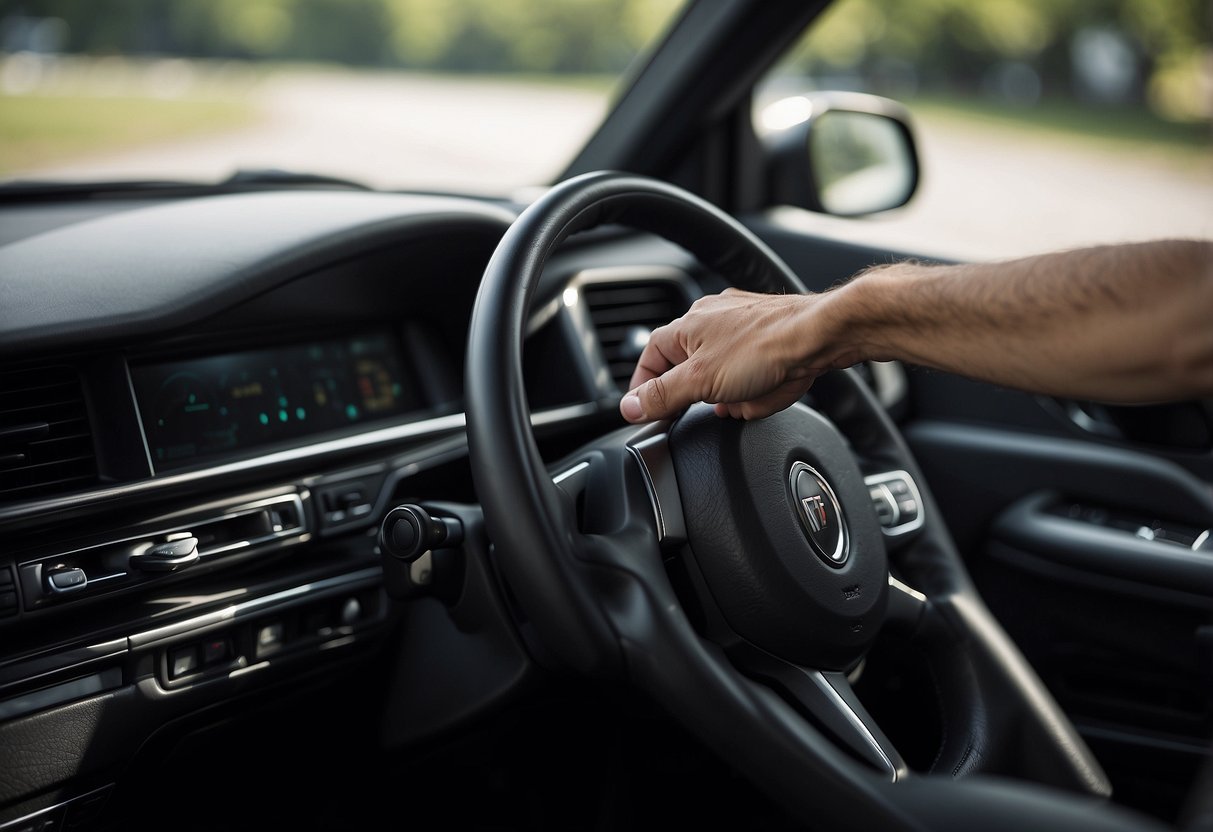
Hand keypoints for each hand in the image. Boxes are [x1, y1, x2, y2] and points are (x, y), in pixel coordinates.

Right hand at [618, 287, 849, 422]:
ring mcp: (741, 328)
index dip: (646, 389)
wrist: (821, 336)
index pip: (650, 360)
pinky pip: (750, 376)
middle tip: (716, 402)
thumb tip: (630, 407)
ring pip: (723, 378)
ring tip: (750, 394)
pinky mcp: (767, 339)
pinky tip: (768, 390)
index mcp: (687, 325)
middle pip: (690, 372)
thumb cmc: (766, 346)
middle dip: (705, 395)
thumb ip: (662, 395)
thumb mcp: (701, 380)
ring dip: (734, 395)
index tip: (647, 412)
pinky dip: (757, 389)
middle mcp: (711, 321)